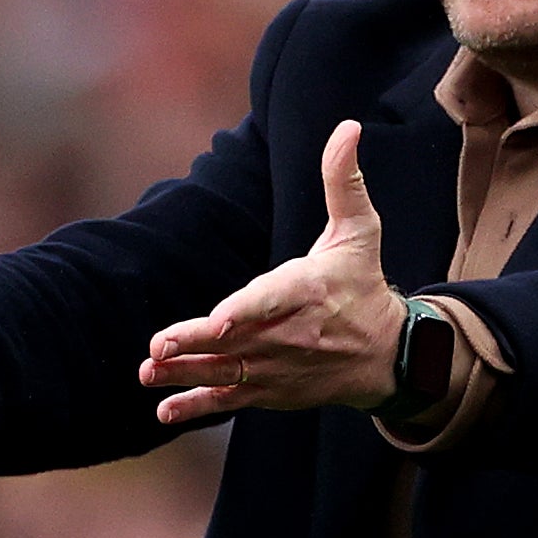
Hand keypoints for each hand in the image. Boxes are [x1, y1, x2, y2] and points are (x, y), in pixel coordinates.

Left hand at [140, 120, 407, 424]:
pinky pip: (231, 399)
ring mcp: (280, 366)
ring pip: (227, 370)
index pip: (274, 300)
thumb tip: (347, 127)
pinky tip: (165, 410)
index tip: (219, 321)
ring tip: (149, 371)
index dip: (245, 311)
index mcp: (309, 291)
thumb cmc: (363, 285)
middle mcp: (292, 334)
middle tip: (159, 345)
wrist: (388, 356)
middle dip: (196, 344)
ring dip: (185, 374)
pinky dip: (198, 405)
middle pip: (238, 339)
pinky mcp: (272, 390)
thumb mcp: (360, 230)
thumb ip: (343, 181)